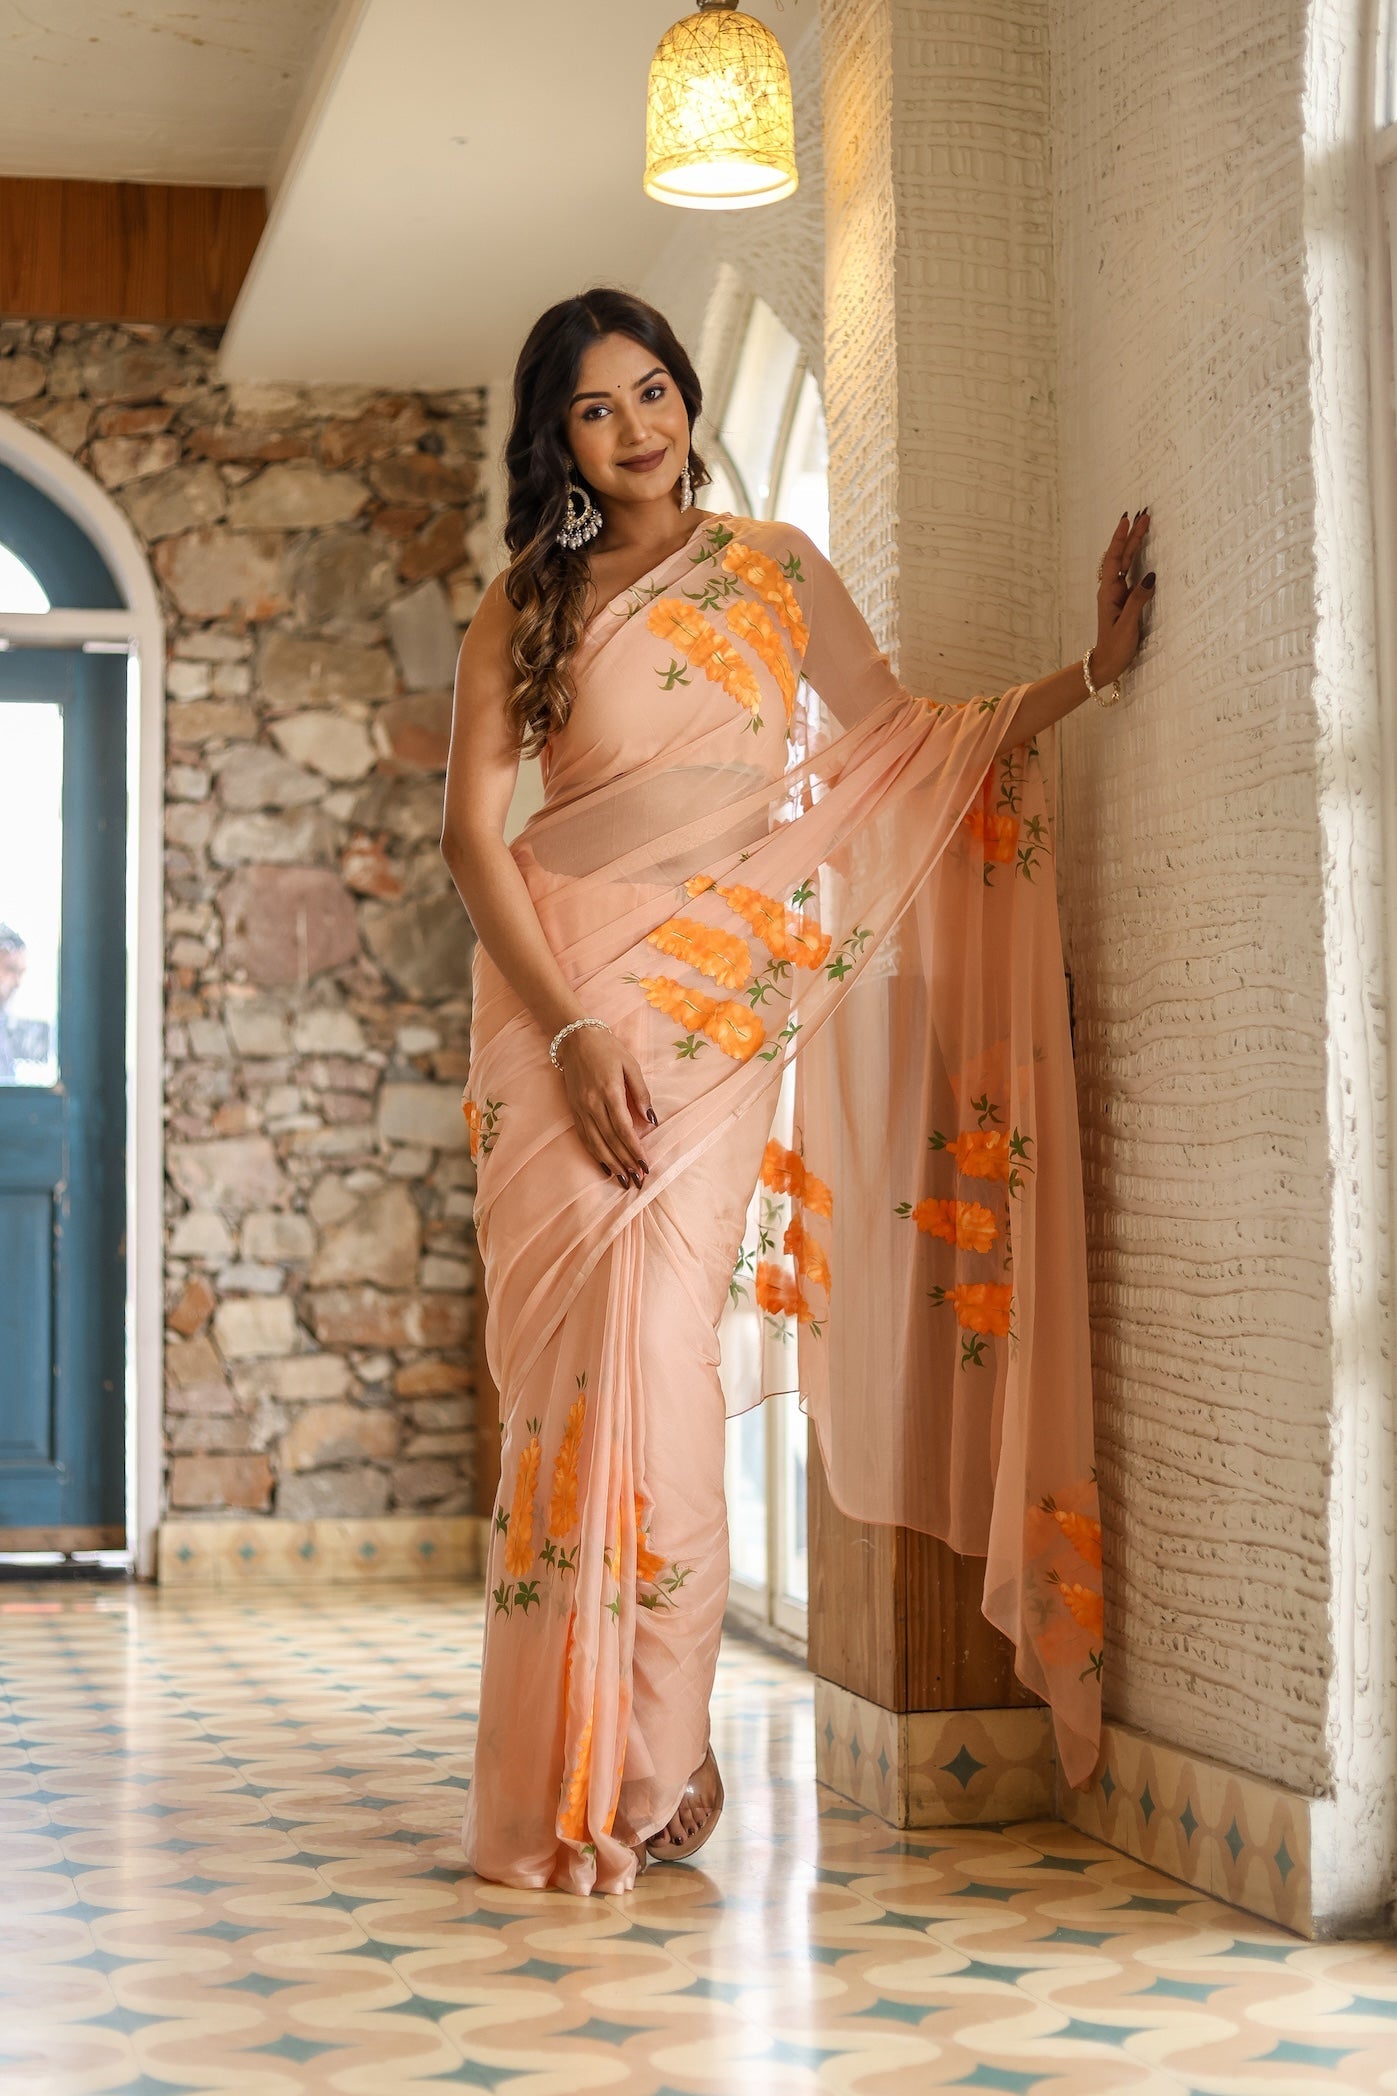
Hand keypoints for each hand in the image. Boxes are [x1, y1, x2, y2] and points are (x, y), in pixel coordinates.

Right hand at [555, 1023, 654, 1189]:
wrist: (575, 1038)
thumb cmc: (607, 1049)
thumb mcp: (631, 1065)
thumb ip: (641, 1093)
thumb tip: (651, 1120)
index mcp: (609, 1092)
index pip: (623, 1129)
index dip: (634, 1149)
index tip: (645, 1164)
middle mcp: (592, 1104)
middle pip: (610, 1140)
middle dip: (625, 1162)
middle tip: (638, 1180)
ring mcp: (580, 1108)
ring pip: (595, 1143)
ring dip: (611, 1164)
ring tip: (623, 1180)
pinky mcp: (574, 1110)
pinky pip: (584, 1138)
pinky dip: (595, 1154)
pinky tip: (605, 1166)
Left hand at [1092, 508, 1155, 685]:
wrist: (1107, 663)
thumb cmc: (1116, 647)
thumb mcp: (1127, 624)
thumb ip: (1138, 600)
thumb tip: (1151, 576)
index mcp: (1109, 593)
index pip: (1115, 558)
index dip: (1121, 538)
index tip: (1128, 519)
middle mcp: (1112, 590)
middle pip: (1122, 556)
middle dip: (1132, 535)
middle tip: (1144, 515)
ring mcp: (1119, 594)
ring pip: (1127, 563)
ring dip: (1135, 544)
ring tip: (1145, 526)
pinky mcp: (1126, 600)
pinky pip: (1132, 574)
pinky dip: (1138, 560)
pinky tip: (1143, 552)